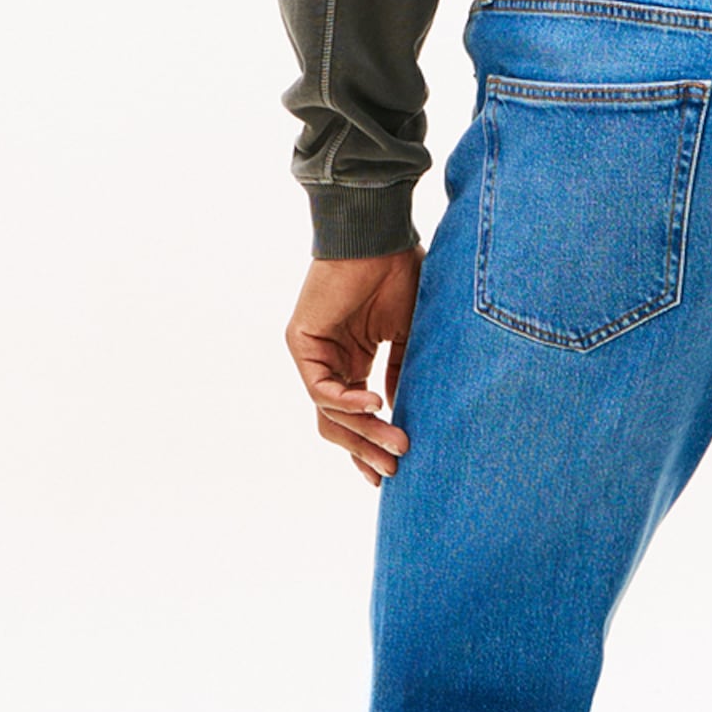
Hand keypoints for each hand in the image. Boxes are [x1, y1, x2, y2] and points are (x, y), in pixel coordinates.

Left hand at [285, 249, 422, 485]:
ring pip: (330, 413)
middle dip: (367, 450)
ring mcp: (314, 354)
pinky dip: (348, 402)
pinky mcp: (302, 343)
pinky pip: (320, 389)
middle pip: (339, 424)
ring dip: (363, 433)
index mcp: (354, 361)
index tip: (395, 473)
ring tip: (397, 445)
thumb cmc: (400, 275)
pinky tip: (376, 405)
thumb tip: (400, 414)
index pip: (354, 417)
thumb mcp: (409, 337)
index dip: (370, 446)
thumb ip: (401, 375)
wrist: (380, 238)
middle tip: (394, 471)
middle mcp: (331, 362)